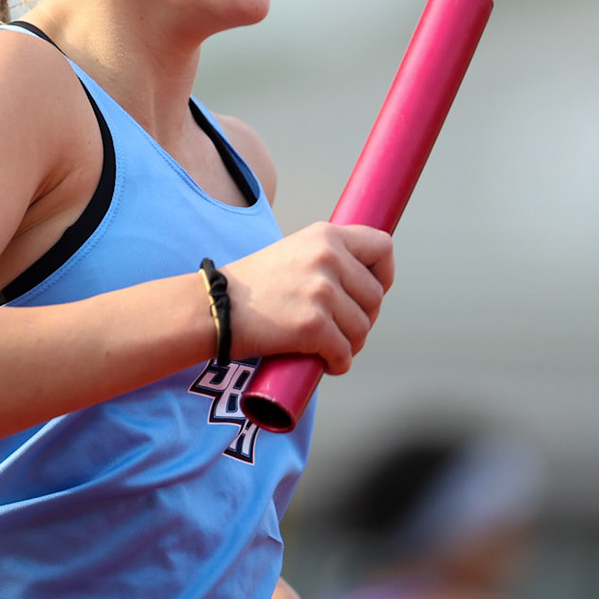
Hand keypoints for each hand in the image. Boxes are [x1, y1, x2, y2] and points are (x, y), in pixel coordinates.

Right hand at [220, 223, 393, 373]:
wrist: (215, 307)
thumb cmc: (254, 286)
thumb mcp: (294, 252)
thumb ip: (328, 258)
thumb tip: (367, 282)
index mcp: (326, 235)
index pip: (383, 247)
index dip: (383, 274)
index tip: (369, 291)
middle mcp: (328, 257)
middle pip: (375, 297)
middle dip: (363, 318)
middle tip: (340, 328)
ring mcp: (321, 291)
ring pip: (362, 328)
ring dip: (349, 344)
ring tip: (327, 345)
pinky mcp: (313, 325)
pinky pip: (344, 352)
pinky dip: (337, 363)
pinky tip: (325, 363)